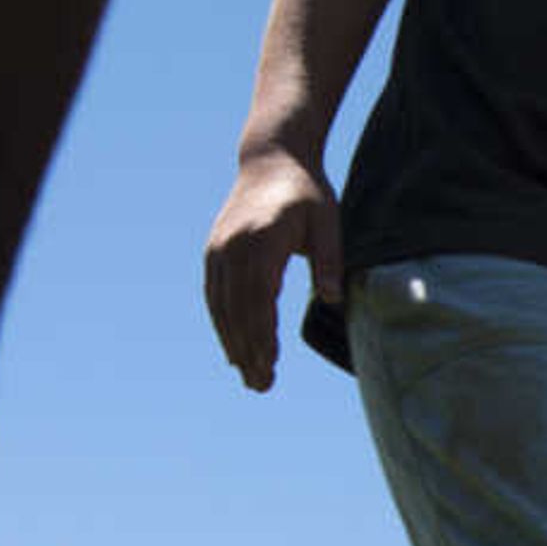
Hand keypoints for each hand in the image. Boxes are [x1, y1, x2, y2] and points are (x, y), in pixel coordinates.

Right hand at [203, 147, 341, 391]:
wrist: (271, 160)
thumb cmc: (306, 193)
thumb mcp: (328, 221)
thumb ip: (330, 260)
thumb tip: (333, 300)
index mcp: (262, 240)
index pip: (259, 297)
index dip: (262, 333)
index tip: (270, 364)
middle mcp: (233, 247)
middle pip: (237, 308)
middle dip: (248, 350)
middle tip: (261, 386)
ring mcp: (218, 250)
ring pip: (221, 306)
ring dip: (233, 344)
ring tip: (249, 377)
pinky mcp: (213, 252)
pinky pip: (214, 296)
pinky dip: (222, 325)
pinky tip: (233, 350)